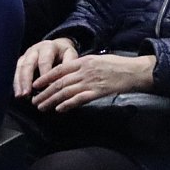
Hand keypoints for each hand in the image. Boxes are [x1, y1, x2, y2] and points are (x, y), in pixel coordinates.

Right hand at [13, 37, 78, 97]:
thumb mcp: (70, 54)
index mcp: (48, 47)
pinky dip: (16, 83)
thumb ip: (69, 64)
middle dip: (26, 80)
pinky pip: (16, 72)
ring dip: (19, 83)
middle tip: (27, 94)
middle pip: (28, 64)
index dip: (44, 75)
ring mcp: (26, 55)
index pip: (44, 61)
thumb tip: (67, 78)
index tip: (46, 88)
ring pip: (20, 68)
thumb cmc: (64, 53)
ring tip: (20, 96)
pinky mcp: (22, 61)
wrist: (57, 45)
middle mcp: (34, 50)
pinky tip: (18, 94)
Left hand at [31, 54, 155, 112]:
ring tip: (42, 107)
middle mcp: (84, 71)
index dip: (45, 77)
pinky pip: (79, 99)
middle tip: (34, 100)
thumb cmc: (118, 65)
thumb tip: (70, 74)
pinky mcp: (98, 92)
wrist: (135, 71)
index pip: (59, 69)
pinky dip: (68, 104)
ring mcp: (91, 81)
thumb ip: (83, 66)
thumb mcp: (97, 60)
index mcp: (83, 61)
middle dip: (45, 92)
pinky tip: (59, 109)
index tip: (35, 85)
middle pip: (59, 82)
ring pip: (66, 91)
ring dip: (52, 100)